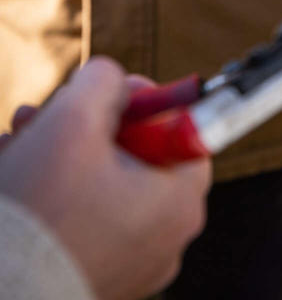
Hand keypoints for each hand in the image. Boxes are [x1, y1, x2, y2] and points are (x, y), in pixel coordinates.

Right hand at [0, 58, 210, 299]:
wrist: (0, 292)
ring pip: (104, 181)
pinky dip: (56, 188)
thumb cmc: (42, 208)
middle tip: (51, 109)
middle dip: (88, 123)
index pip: (186, 133)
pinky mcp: (98, 275)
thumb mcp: (74, 118)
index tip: (114, 92)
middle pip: (137, 154)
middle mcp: (166, 238)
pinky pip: (86, 216)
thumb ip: (104, 81)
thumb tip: (112, 80)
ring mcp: (133, 263)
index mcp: (180, 202)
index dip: (149, 103)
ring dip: (62, 150)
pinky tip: (15, 166)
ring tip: (20, 134)